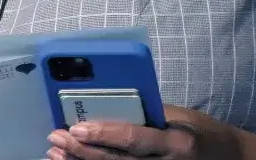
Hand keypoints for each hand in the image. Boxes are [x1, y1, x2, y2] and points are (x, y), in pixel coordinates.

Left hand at [47, 106, 242, 159]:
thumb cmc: (201, 132)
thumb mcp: (179, 117)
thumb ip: (147, 113)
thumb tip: (107, 101)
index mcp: (174, 143)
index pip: (133, 139)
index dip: (103, 133)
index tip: (77, 127)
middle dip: (81, 152)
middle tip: (55, 138)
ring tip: (55, 155)